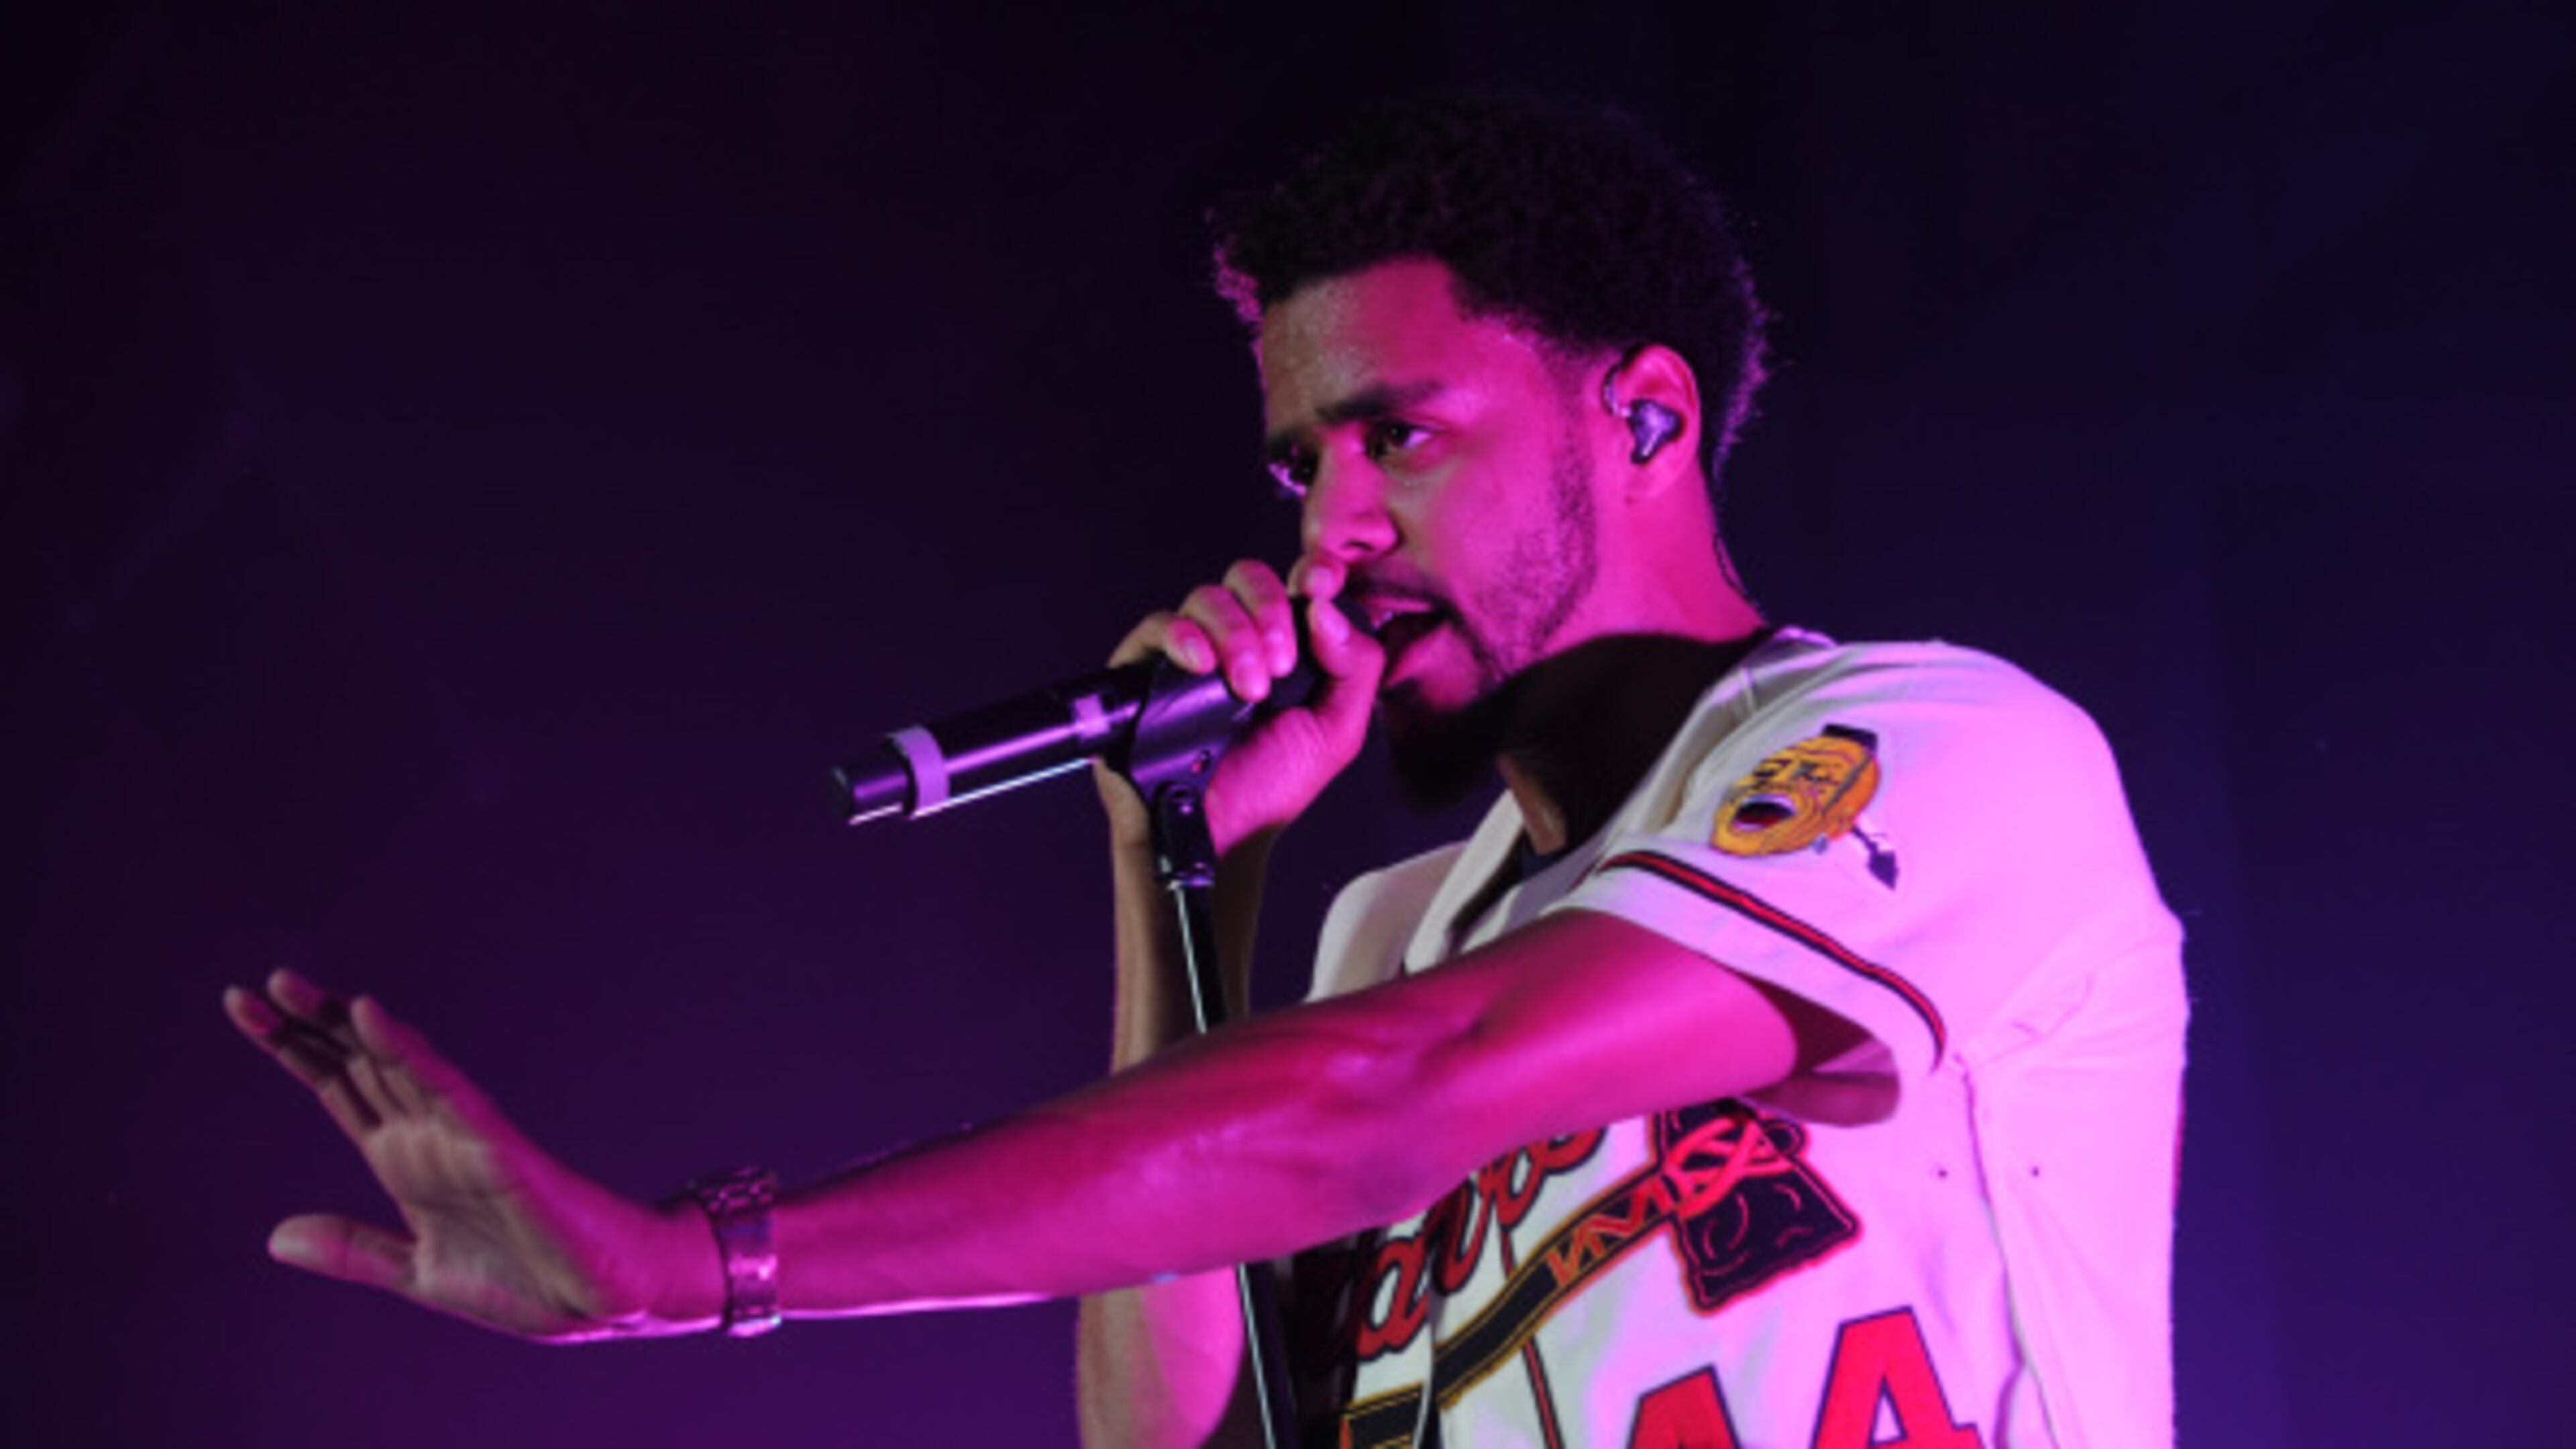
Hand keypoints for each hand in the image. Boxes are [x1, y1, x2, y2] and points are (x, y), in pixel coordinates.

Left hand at [225, 969, 716, 1340]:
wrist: (600, 1301)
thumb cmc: (526, 1282)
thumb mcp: (417, 1270)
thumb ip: (352, 1250)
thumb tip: (274, 1235)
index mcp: (402, 1160)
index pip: (336, 1087)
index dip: (291, 1048)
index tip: (241, 1010)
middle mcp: (425, 1134)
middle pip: (354, 1064)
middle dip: (303, 1025)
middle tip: (251, 988)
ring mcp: (458, 1134)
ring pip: (389, 1063)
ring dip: (341, 1023)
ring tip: (287, 987)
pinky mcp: (495, 1144)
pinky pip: (444, 1088)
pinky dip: (406, 1052)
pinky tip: (370, 1018)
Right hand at [1094, 556, 1384, 855]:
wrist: (1220, 836)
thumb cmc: (1271, 789)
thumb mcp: (1337, 731)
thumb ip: (1356, 667)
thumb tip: (1327, 607)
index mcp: (1282, 646)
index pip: (1292, 584)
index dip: (1311, 572)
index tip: (1322, 582)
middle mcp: (1233, 641)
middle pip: (1246, 578)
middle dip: (1270, 611)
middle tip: (1280, 667)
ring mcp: (1187, 653)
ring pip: (1205, 597)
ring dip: (1234, 634)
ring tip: (1245, 689)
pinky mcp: (1143, 670)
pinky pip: (1157, 625)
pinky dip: (1182, 636)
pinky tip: (1201, 665)